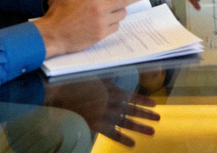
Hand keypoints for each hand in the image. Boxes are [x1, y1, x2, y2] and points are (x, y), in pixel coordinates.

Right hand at [34, 0, 152, 57]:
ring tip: (113, 9)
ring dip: (121, 10)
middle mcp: (100, 8)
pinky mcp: (101, 35)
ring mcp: (102, 23)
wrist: (51, 35)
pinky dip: (114, 22)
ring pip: (121, 14)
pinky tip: (106, 21)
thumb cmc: (58, 13)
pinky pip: (115, 26)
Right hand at [44, 78, 159, 146]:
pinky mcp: (95, 124)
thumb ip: (105, 78)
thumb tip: (115, 74)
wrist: (58, 92)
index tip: (154, 104)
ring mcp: (103, 113)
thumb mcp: (92, 75)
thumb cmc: (73, 81)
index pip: (130, 96)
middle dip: (145, 114)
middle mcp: (109, 102)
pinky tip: (132, 143)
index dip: (143, 101)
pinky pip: (111, 133)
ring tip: (152, 131)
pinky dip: (122, 138)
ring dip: (139, 127)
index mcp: (109, 89)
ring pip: (125, 121)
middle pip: (131, 109)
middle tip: (158, 119)